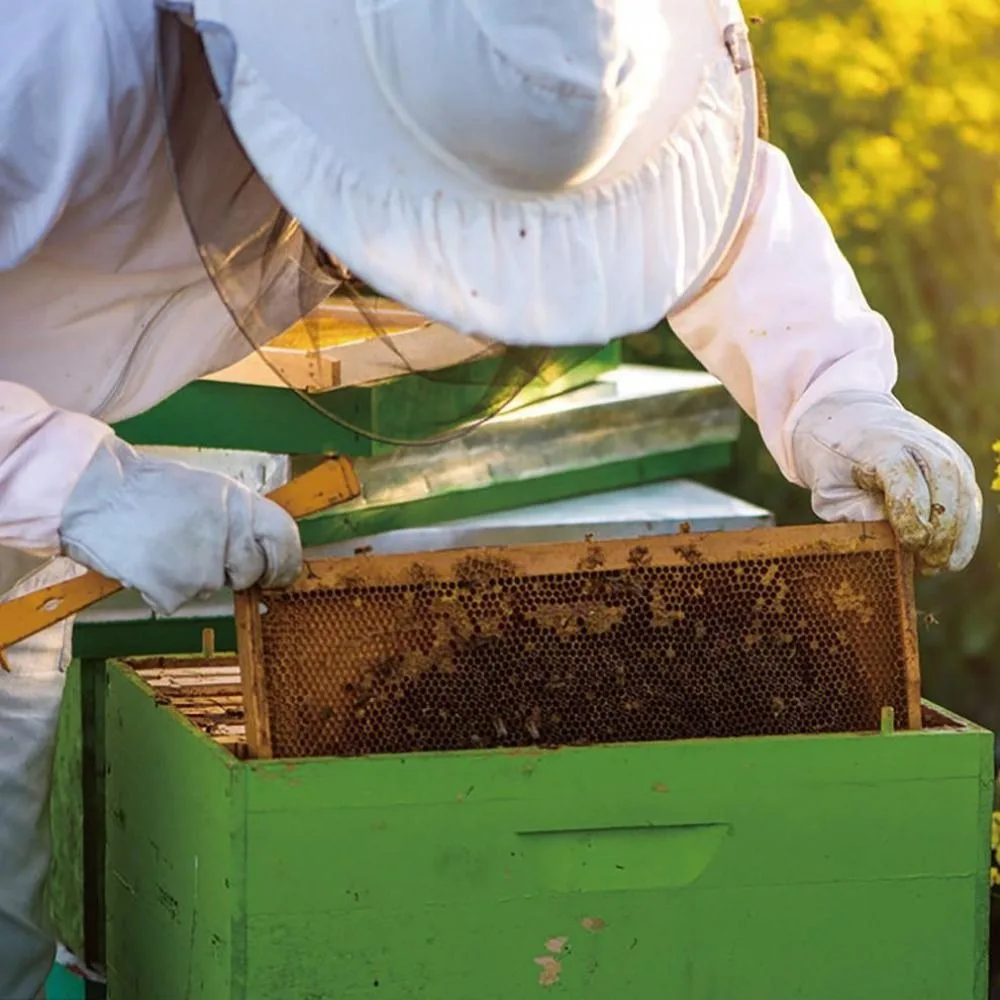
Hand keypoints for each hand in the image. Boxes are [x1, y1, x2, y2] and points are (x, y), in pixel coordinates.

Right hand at [59, 437, 301, 613]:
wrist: (95, 494)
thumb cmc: (148, 489)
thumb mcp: (206, 490)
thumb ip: (237, 517)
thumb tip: (261, 544)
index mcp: (239, 503)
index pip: (285, 537)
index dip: (287, 561)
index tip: (280, 574)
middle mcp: (228, 534)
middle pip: (251, 570)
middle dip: (237, 573)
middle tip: (208, 561)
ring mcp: (202, 565)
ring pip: (211, 586)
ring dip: (192, 576)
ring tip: (164, 547)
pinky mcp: (175, 589)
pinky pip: (178, 599)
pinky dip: (163, 589)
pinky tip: (146, 561)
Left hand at [791, 391, 981, 574]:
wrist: (848, 419)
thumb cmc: (833, 460)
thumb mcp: (828, 488)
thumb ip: (856, 512)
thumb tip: (891, 539)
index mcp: (881, 446)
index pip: (905, 482)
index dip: (911, 518)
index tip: (908, 545)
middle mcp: (920, 443)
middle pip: (943, 488)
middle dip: (940, 532)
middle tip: (927, 564)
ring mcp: (943, 450)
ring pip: (964, 494)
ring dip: (958, 535)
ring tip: (939, 565)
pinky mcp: (956, 461)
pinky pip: (970, 497)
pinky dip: (966, 528)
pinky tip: (952, 555)